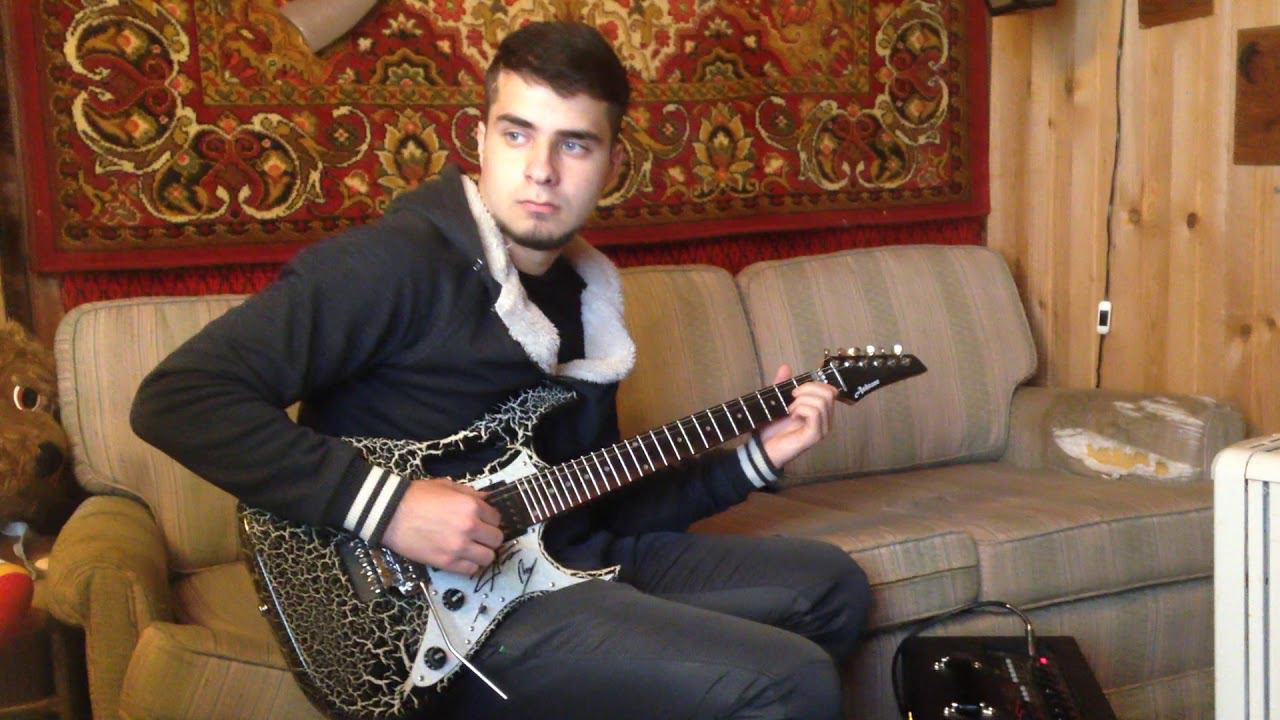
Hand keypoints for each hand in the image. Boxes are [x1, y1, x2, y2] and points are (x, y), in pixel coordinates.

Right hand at [381, 477, 503, 574]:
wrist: (390, 513)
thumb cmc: (417, 496)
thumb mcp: (446, 486)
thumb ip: (470, 493)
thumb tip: (487, 498)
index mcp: (471, 506)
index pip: (496, 518)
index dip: (490, 520)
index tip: (482, 521)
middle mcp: (470, 527)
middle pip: (496, 540)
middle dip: (489, 537)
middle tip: (479, 536)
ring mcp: (459, 547)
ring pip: (488, 558)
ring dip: (482, 553)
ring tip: (472, 548)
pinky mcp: (446, 563)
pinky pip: (471, 570)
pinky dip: (469, 565)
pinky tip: (461, 557)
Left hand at [757, 364, 839, 467]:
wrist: (762, 449)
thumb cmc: (772, 428)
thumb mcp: (777, 401)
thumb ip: (782, 384)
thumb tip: (785, 367)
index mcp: (820, 411)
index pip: (830, 390)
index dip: (813, 384)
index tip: (795, 390)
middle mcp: (825, 420)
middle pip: (829, 393)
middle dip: (807, 389)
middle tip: (792, 398)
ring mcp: (822, 429)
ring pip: (823, 402)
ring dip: (802, 400)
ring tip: (790, 409)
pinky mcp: (814, 436)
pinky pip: (815, 413)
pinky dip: (801, 408)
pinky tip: (791, 415)